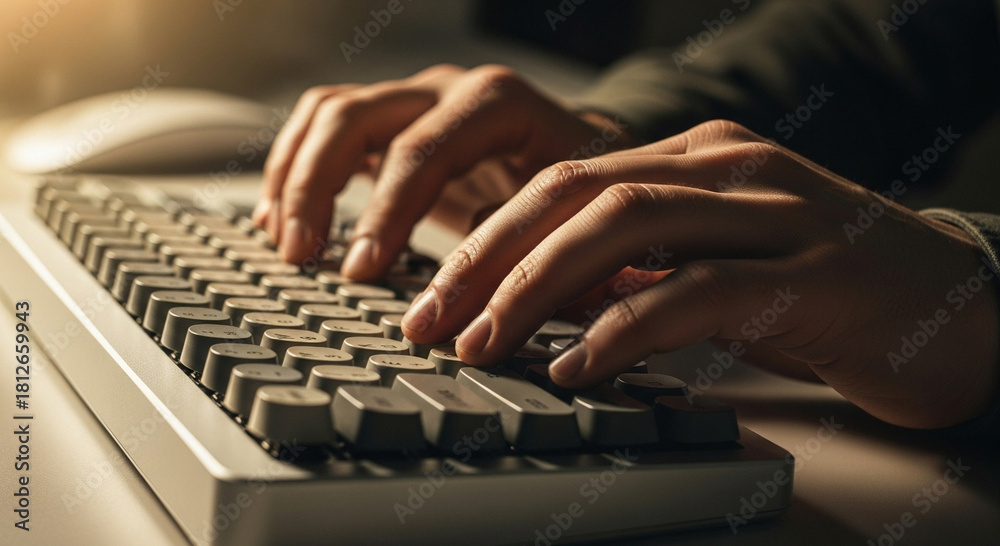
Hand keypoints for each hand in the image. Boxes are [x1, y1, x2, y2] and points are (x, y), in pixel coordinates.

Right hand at [256, 64, 634, 278]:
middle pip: (355, 116)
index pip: (421, 150)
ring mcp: (415, 103)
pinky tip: (281, 219)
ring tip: (283, 240)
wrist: (590, 153)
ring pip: (329, 114)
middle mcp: (446, 91)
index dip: (384, 212)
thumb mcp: (572, 212)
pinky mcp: (394, 126)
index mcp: (495, 103)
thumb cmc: (585, 186)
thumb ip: (525, 240)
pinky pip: (327, 131)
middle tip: (302, 256)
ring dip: (294, 175)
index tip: (362, 271)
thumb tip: (464, 288)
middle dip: (317, 187)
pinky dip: (296, 170)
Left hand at [401, 120, 998, 428]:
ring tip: (484, 343)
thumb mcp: (716, 262)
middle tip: (433, 317)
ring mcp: (775, 211)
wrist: (956, 308)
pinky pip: (694, 291)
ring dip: (537, 289)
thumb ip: (639, 267)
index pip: (565, 179)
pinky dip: (623, 328)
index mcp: (698, 155)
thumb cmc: (825, 287)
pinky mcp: (813, 272)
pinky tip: (577, 366)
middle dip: (489, 257)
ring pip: (625, 226)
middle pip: (577, 191)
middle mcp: (729, 167)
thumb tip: (545, 300)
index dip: (487, 237)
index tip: (433, 294)